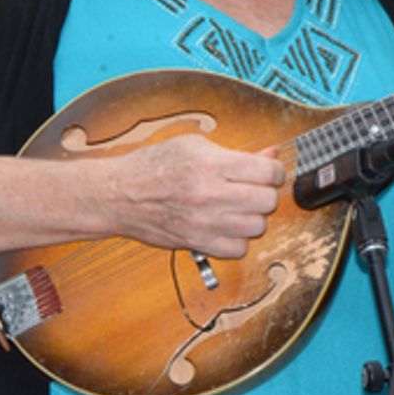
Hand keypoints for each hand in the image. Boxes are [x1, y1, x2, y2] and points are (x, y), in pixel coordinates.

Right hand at [101, 135, 284, 258]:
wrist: (119, 194)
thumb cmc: (154, 164)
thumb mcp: (194, 145)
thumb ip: (235, 151)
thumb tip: (271, 154)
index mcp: (211, 164)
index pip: (267, 171)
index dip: (274, 170)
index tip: (269, 171)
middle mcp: (210, 195)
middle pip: (267, 201)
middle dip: (267, 192)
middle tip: (255, 188)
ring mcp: (204, 222)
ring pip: (257, 227)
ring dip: (254, 216)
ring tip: (240, 207)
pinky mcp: (197, 243)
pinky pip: (238, 250)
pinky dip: (239, 239)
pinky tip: (228, 225)